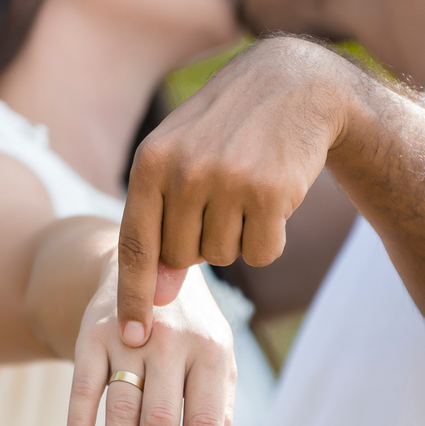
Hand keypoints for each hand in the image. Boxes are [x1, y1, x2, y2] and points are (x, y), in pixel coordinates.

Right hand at [67, 256, 235, 425]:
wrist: (145, 263)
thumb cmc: (189, 326)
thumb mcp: (215, 356)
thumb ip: (218, 406)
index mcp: (211, 350)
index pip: (203, 422)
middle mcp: (172, 341)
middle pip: (160, 420)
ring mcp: (130, 335)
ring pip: (121, 408)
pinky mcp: (92, 332)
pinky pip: (82, 384)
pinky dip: (79, 423)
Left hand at [116, 38, 349, 338]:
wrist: (293, 86)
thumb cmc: (226, 129)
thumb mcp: (179, 163)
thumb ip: (162, 225)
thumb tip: (160, 298)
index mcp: (150, 163)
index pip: (134, 246)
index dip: (133, 296)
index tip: (131, 338)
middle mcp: (185, 172)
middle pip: (184, 258)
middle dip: (201, 244)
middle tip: (220, 201)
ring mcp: (229, 182)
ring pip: (224, 257)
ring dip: (237, 236)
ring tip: (245, 189)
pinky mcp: (271, 193)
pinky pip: (262, 253)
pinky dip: (269, 237)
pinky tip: (273, 197)